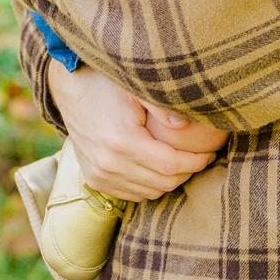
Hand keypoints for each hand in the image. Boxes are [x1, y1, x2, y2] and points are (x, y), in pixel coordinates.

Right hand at [43, 62, 224, 200]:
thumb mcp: (135, 88)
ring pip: (150, 192)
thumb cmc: (107, 84)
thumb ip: (164, 107)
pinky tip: (155, 167)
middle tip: (199, 157)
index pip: (172, 165)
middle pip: (164, 183)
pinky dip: (149, 185)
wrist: (69, 89)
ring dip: (169, 180)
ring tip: (180, 161)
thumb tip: (189, 125)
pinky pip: (132, 194)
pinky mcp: (95, 180)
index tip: (210, 152)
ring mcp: (100, 175)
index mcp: (122, 142)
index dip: (196, 162)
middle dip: (187, 172)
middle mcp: (109, 165)